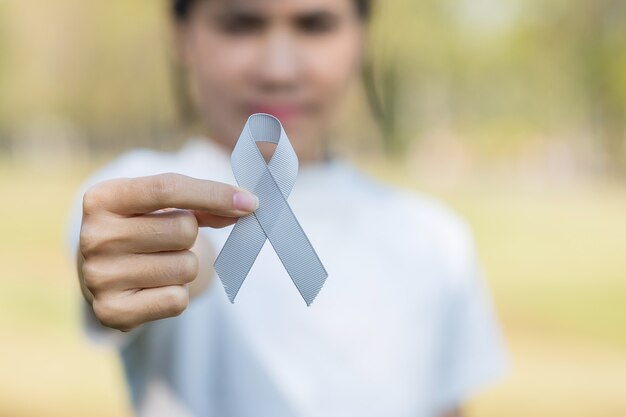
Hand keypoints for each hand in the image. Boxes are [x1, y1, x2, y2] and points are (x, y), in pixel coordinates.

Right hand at [77, 172, 257, 331]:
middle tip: (166, 241)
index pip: (167, 188)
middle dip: (189, 236)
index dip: (215, 194)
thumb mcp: (160, 205)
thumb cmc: (141, 228)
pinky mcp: (111, 312)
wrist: (102, 271)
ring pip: (186, 266)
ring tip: (157, 264)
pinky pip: (177, 300)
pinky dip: (177, 294)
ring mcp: (98, 277)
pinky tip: (153, 287)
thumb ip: (202, 202)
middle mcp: (93, 237)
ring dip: (184, 266)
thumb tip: (246, 205)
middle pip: (184, 230)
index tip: (251, 203)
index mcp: (103, 198)